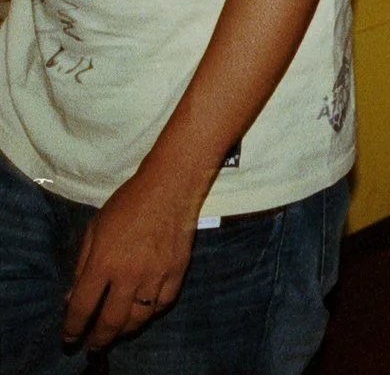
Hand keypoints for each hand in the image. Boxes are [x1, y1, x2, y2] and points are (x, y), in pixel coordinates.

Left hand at [63, 165, 200, 350]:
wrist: (171, 187)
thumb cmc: (128, 204)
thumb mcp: (94, 230)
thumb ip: (82, 265)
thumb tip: (73, 297)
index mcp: (104, 262)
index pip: (82, 307)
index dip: (73, 327)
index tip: (70, 338)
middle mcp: (130, 273)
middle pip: (112, 321)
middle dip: (99, 338)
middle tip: (93, 344)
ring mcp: (157, 274)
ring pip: (140, 317)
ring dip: (125, 330)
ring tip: (117, 331)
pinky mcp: (178, 270)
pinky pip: (164, 303)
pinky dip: (151, 312)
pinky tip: (143, 311)